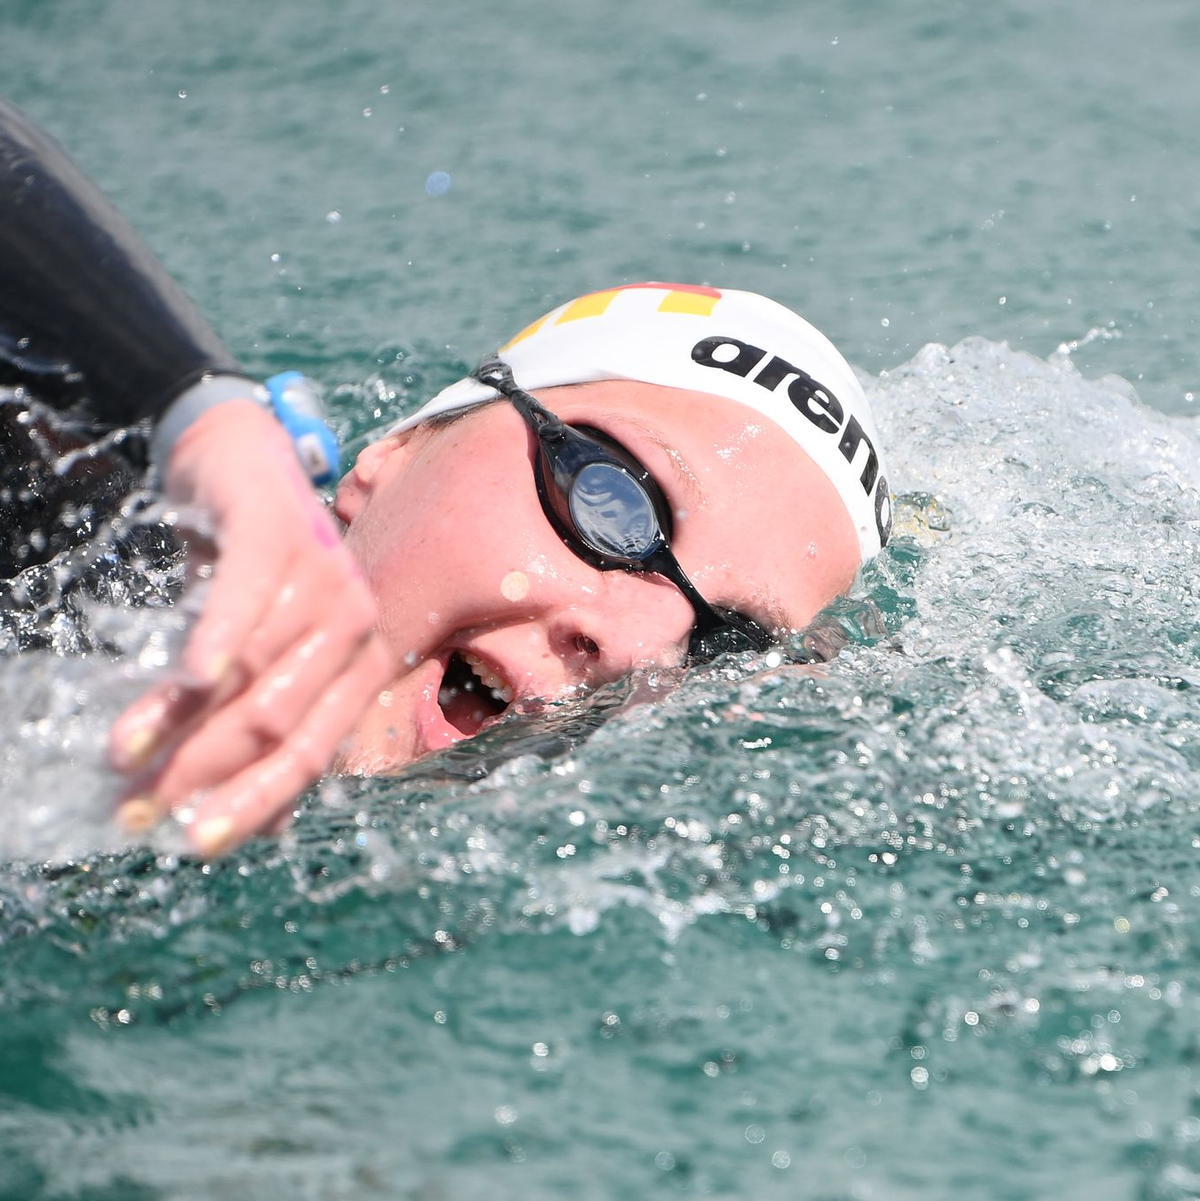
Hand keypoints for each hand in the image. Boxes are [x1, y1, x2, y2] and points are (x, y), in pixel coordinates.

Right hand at [108, 399, 392, 855]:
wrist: (239, 462)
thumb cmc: (253, 576)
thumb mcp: (264, 654)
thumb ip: (270, 727)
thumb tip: (269, 827)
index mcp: (362, 664)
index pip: (310, 754)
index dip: (253, 802)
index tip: (194, 843)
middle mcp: (358, 625)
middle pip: (276, 723)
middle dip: (202, 772)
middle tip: (134, 807)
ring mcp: (327, 576)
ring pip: (249, 675)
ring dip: (181, 722)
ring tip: (121, 757)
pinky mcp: (280, 534)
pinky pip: (244, 601)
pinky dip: (213, 645)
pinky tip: (184, 681)